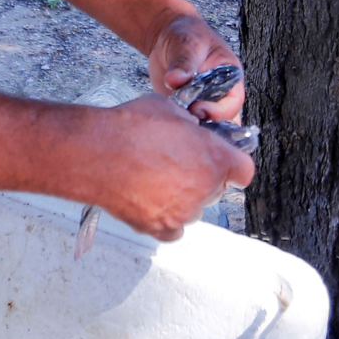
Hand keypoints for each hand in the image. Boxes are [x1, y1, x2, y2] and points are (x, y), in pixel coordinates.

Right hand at [85, 95, 254, 240]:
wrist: (95, 153)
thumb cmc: (129, 128)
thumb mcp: (170, 110)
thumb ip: (190, 125)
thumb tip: (192, 129)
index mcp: (216, 158)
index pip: (243, 170)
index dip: (233, 165)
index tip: (225, 164)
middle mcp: (205, 188)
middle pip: (216, 189)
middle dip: (202, 178)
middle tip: (177, 164)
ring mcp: (184, 211)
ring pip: (194, 208)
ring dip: (182, 198)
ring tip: (155, 180)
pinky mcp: (161, 228)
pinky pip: (174, 229)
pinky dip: (166, 218)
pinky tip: (150, 201)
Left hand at [148, 14, 244, 121]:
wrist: (167, 36)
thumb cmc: (186, 35)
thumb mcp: (188, 43)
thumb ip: (184, 62)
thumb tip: (176, 79)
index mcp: (230, 77)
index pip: (232, 103)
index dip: (218, 111)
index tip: (197, 109)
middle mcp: (221, 94)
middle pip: (222, 120)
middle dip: (205, 124)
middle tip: (185, 118)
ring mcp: (203, 102)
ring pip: (206, 125)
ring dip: (193, 127)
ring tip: (177, 122)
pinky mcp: (186, 108)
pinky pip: (188, 123)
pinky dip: (180, 125)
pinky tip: (168, 121)